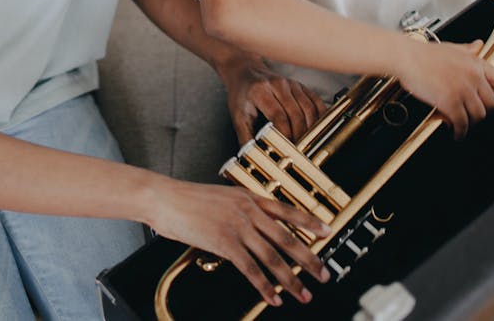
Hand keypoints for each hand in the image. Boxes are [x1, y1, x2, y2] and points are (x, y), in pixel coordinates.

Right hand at [148, 179, 331, 306]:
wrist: (165, 198)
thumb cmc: (188, 199)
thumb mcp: (223, 197)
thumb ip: (241, 208)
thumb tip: (255, 224)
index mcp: (249, 197)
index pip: (287, 210)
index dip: (310, 223)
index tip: (328, 231)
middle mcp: (248, 210)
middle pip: (286, 238)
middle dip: (308, 259)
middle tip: (324, 274)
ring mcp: (237, 226)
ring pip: (272, 257)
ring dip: (291, 279)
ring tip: (304, 294)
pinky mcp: (224, 242)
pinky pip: (250, 269)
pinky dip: (264, 286)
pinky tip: (273, 297)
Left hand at [218, 53, 326, 143]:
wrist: (245, 71)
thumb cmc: (241, 95)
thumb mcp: (238, 115)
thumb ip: (245, 137)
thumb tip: (251, 157)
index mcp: (260, 91)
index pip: (278, 116)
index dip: (285, 135)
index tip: (286, 150)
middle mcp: (278, 84)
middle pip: (296, 114)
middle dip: (299, 136)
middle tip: (299, 152)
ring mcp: (292, 84)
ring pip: (309, 109)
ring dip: (311, 129)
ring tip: (307, 144)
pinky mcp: (300, 86)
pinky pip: (316, 102)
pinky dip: (320, 118)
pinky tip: (317, 130)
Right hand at [395, 39, 493, 138]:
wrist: (406, 58)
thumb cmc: (423, 53)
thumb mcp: (451, 47)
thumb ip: (468, 50)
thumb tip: (478, 46)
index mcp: (475, 63)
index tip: (489, 100)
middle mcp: (473, 76)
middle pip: (491, 103)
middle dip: (482, 111)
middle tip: (472, 113)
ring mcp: (463, 90)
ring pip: (478, 115)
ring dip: (470, 123)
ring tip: (461, 124)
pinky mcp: (450, 103)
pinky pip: (462, 123)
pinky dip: (459, 132)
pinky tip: (455, 133)